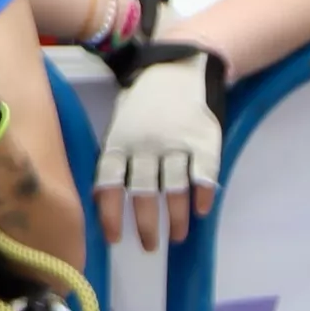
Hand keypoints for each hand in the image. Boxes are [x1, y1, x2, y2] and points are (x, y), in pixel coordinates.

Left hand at [97, 46, 223, 251]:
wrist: (179, 64)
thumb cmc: (144, 102)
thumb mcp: (120, 124)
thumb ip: (116, 158)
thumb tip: (105, 200)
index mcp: (120, 142)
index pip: (110, 184)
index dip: (110, 214)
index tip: (114, 238)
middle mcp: (146, 145)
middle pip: (144, 192)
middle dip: (146, 225)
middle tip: (149, 246)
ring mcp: (176, 142)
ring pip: (175, 188)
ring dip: (176, 217)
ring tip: (176, 236)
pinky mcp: (204, 139)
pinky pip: (204, 173)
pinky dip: (203, 194)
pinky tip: (201, 211)